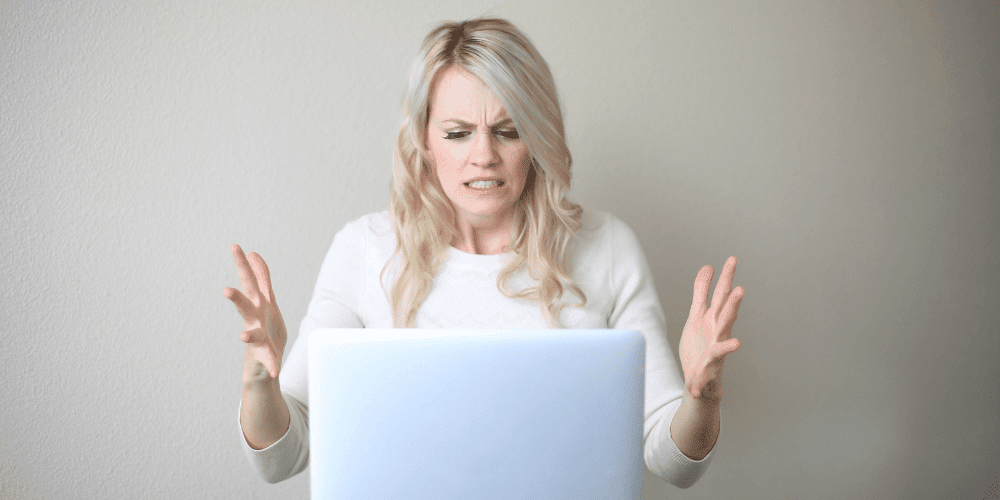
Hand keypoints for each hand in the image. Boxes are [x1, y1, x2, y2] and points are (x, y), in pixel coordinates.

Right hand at [223, 244, 287, 379]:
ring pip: (253, 335)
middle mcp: (254, 319)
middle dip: (237, 299)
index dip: (243, 264)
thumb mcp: (267, 299)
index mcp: (257, 304)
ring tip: (244, 338)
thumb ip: (262, 278)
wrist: (264, 360)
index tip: (236, 247)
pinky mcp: (265, 355)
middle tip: (226, 291)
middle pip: (246, 306)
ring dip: (249, 336)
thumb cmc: (265, 325)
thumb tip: (254, 254)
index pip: (250, 281)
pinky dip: (271, 365)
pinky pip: (269, 361)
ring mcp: (258, 339)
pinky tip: (275, 371)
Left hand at [678, 256, 744, 402]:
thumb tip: (708, 266)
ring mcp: (715, 353)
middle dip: (733, 306)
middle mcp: (718, 334)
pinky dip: (702, 381)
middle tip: (740, 290)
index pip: (721, 295)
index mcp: (713, 319)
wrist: (700, 380)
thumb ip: (702, 292)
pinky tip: (697, 384)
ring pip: (722, 347)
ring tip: (737, 345)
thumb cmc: (700, 345)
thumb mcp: (697, 315)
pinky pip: (706, 376)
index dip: (726, 278)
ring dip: (728, 345)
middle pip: (726, 317)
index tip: (732, 259)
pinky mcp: (707, 371)